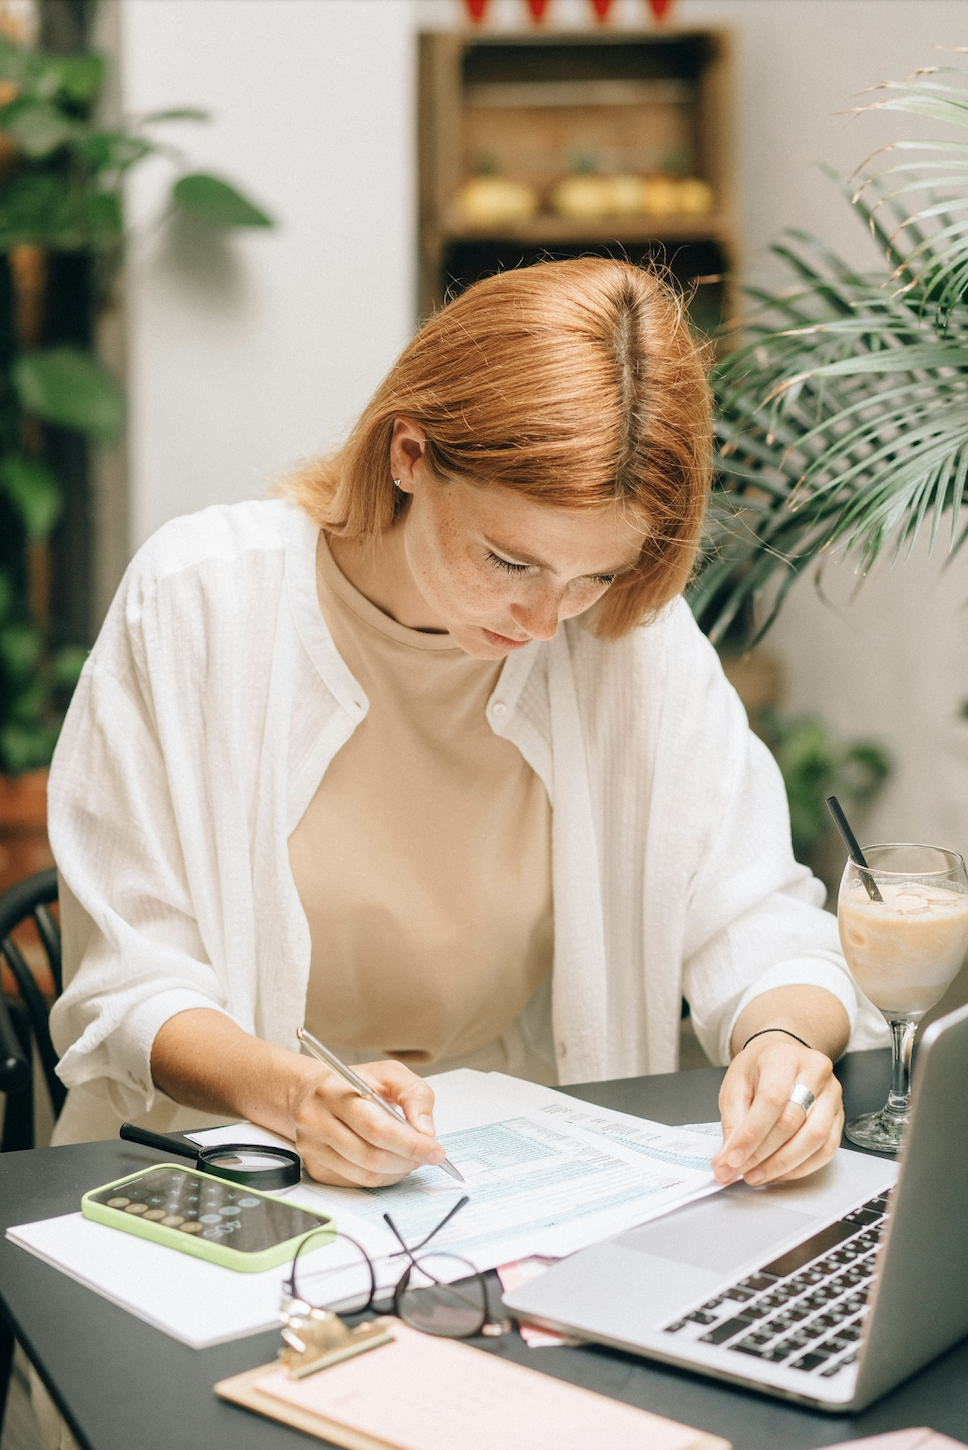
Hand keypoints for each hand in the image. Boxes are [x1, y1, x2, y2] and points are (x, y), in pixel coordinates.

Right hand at [288, 1059, 443, 1187]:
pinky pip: (358, 1182)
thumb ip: (414, 1094)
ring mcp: (313, 1148)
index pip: (377, 1128)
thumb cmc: (355, 1083)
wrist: (311, 1094)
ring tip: (410, 1157)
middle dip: (408, 1160)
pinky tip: (390, 1162)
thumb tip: (426, 1131)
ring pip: (366, 1175)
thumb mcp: (389, 1074)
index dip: (411, 1144)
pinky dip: (383, 1177)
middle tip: (428, 1155)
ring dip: (398, 1171)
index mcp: (334, 1092)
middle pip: (372, 1156)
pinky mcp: (315, 1168)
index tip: (436, 1150)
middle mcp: (316, 1121)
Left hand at [711, 1035, 843, 1186]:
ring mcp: (832, 1094)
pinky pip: (826, 1149)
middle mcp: (815, 1072)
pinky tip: (779, 1172)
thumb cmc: (759, 1069)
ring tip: (756, 1175)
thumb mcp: (735, 1085)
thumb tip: (727, 1163)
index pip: (771, 1100)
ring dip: (782, 1165)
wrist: (782, 1056)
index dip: (751, 1135)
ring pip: (814, 1139)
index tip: (732, 1160)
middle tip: (739, 1171)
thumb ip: (732, 1123)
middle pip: (793, 1121)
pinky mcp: (839, 1116)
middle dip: (762, 1154)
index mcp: (783, 1058)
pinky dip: (801, 1167)